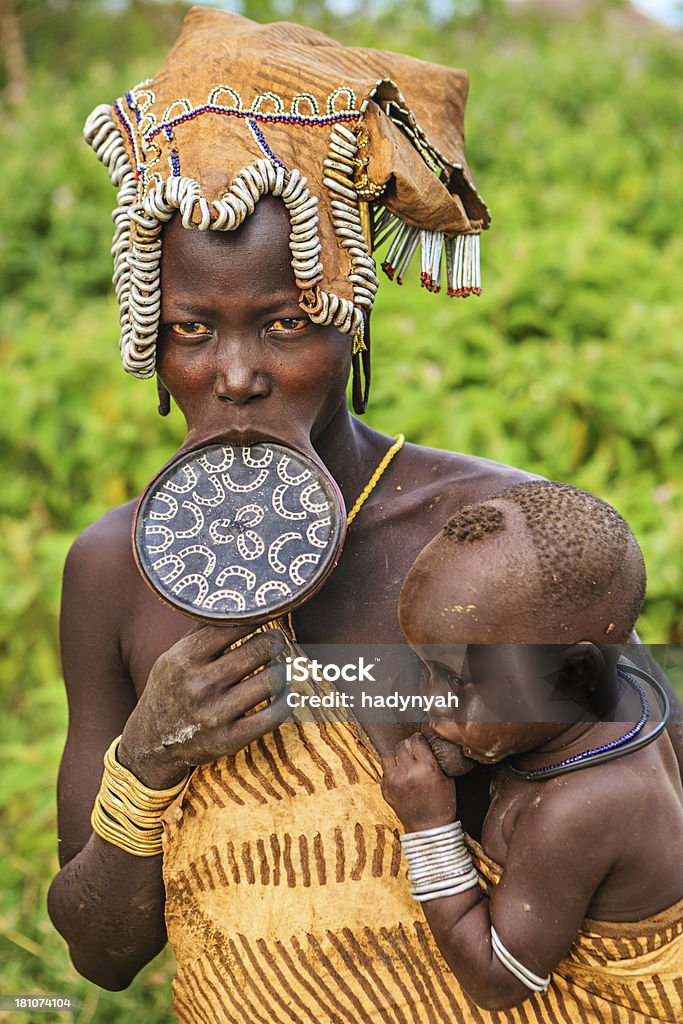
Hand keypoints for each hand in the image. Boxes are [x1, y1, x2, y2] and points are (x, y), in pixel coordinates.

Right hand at [118, 624, 289, 787]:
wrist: (152, 741)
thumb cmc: (170, 688)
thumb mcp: (173, 656)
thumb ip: (203, 631)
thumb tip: (238, 602)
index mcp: (184, 659)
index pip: (233, 626)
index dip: (256, 617)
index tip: (266, 613)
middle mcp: (199, 685)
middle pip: (259, 650)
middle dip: (275, 642)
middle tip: (277, 640)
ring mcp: (214, 714)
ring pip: (271, 680)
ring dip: (282, 669)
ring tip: (280, 665)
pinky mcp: (229, 740)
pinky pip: (274, 715)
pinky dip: (287, 701)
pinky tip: (286, 693)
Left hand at [380, 732, 456, 832]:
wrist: (429, 828)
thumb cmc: (442, 803)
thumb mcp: (446, 777)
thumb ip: (435, 758)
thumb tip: (426, 742)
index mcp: (426, 767)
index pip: (416, 740)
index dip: (418, 740)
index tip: (419, 742)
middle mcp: (408, 772)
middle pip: (401, 745)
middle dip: (407, 747)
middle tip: (412, 753)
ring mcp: (394, 781)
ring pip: (389, 755)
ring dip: (396, 757)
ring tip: (404, 764)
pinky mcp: (385, 789)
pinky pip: (385, 771)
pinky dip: (392, 771)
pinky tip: (401, 777)